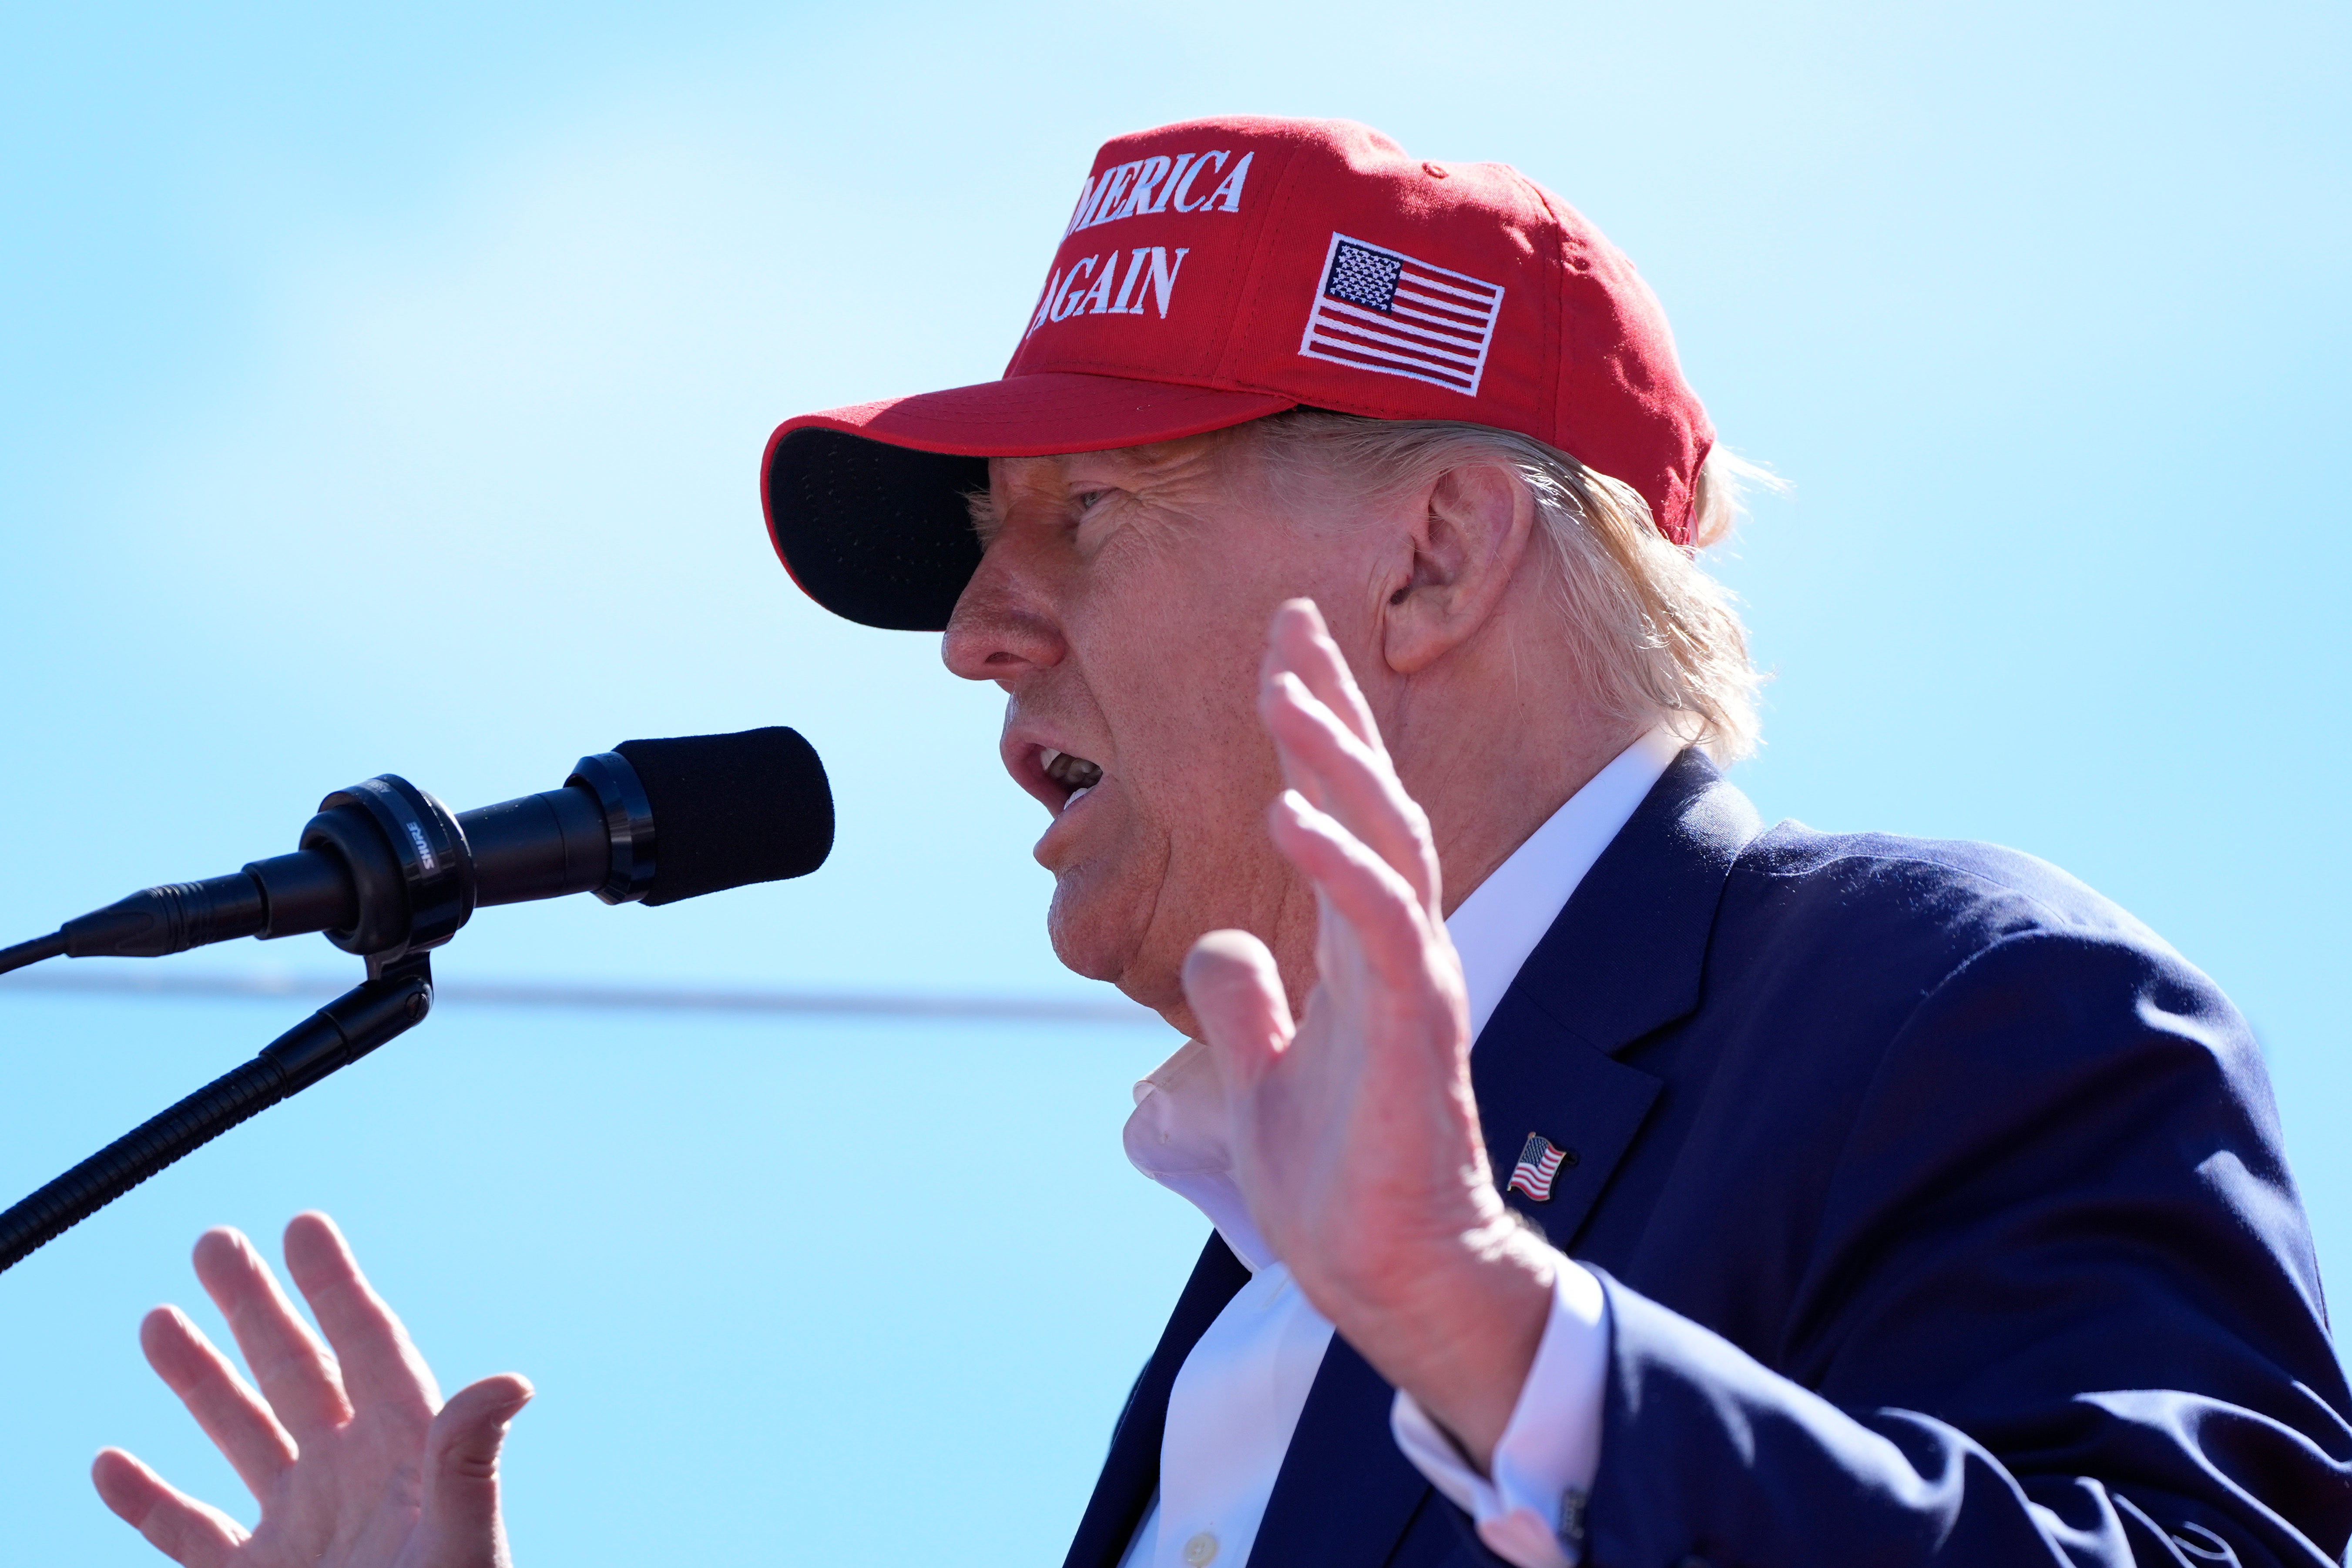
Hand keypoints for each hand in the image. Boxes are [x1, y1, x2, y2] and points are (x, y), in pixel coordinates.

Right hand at [92, 1212, 531, 1567]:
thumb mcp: (462, 1543)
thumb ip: (468, 1463)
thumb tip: (511, 1381)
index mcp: (407, 1454)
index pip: (369, 1347)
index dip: (336, 1286)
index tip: (305, 1223)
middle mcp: (352, 1478)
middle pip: (297, 1372)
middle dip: (255, 1307)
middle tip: (212, 1240)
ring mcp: (300, 1531)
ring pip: (239, 1436)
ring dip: (199, 1381)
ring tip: (156, 1318)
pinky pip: (190, 1535)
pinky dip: (147, 1502)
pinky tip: (111, 1463)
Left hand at [1182, 599, 1554, 1465]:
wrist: (1388, 1277)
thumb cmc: (1341, 1181)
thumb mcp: (1264, 1077)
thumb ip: (1247, 1007)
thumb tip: (1219, 943)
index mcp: (1359, 950)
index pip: (1342, 811)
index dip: (1314, 728)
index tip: (1281, 646)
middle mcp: (1394, 948)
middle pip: (1371, 800)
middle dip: (1330, 707)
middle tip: (1291, 620)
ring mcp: (1413, 984)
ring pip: (1387, 844)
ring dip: (1337, 761)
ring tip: (1287, 690)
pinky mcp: (1417, 1032)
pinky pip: (1385, 929)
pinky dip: (1343, 865)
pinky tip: (1293, 812)